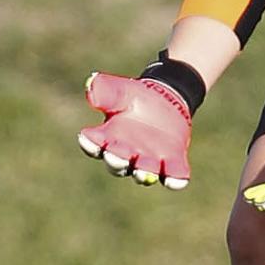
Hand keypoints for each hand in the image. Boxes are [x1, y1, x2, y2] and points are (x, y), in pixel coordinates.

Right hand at [78, 72, 191, 189]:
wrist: (163, 100)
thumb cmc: (134, 97)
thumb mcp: (120, 90)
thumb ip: (105, 90)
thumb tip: (91, 85)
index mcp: (106, 138)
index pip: (93, 144)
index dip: (90, 143)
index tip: (88, 137)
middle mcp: (125, 155)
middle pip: (116, 164)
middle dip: (116, 161)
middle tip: (117, 157)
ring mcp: (149, 161)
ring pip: (143, 173)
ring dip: (143, 173)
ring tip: (144, 171)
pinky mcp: (172, 162)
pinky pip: (173, 175)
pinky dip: (174, 179)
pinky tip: (177, 179)